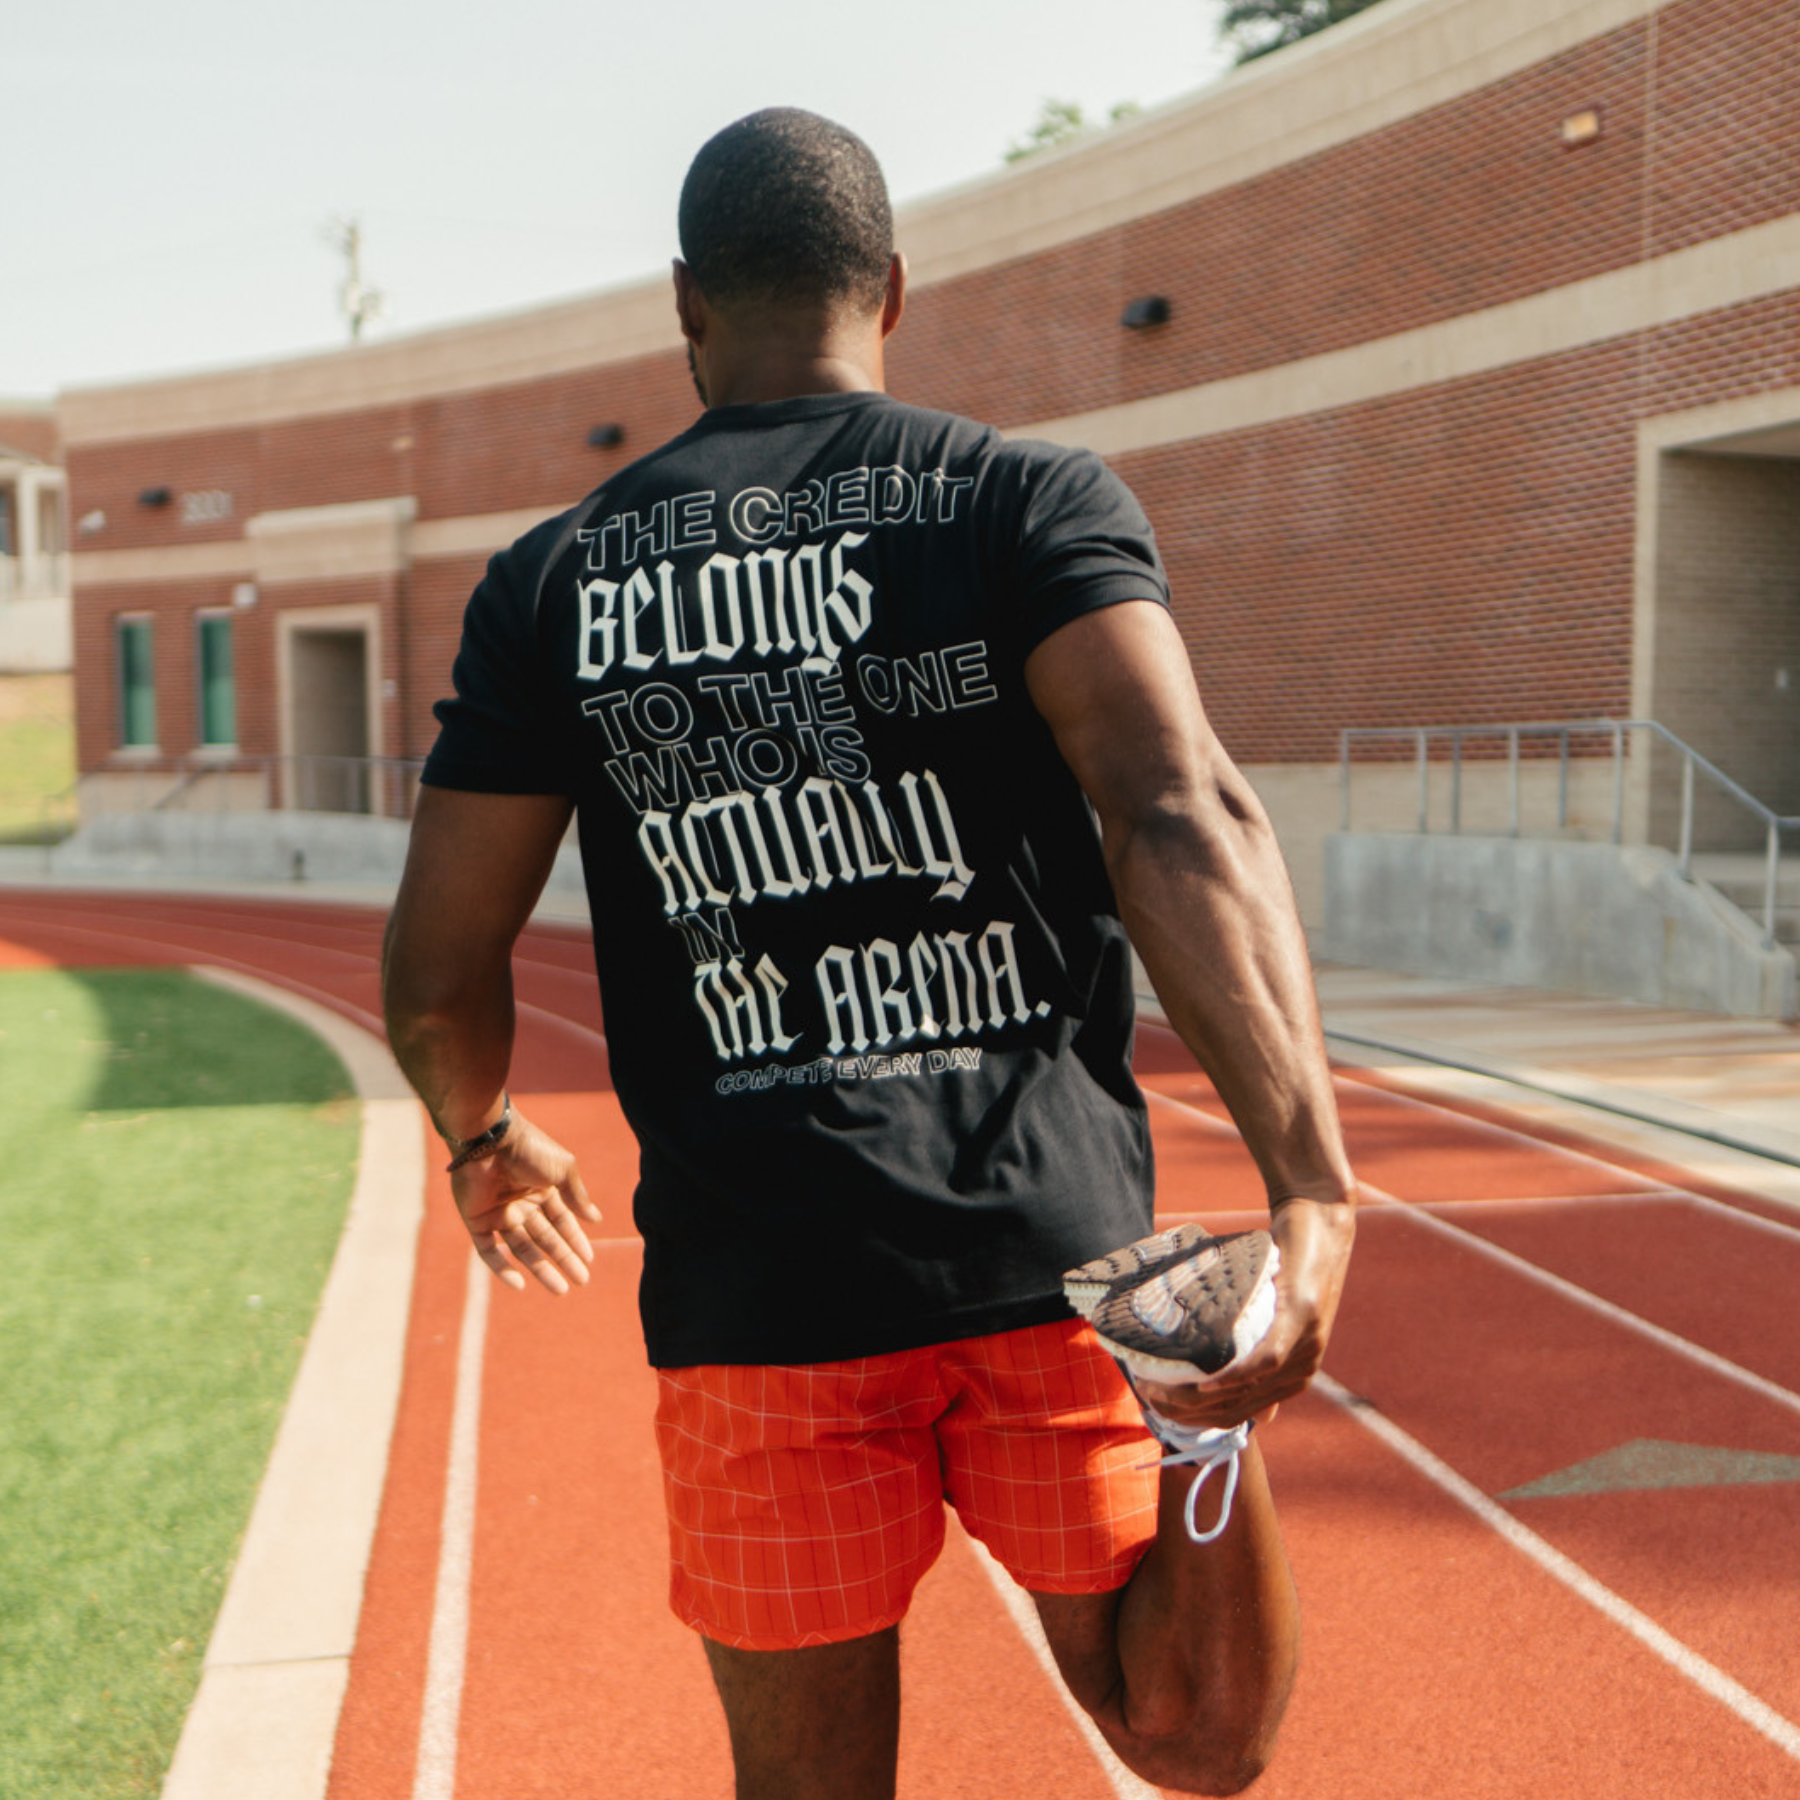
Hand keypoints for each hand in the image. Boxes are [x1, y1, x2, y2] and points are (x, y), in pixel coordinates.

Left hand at [449, 1110, 601, 1294]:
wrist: (490, 1140)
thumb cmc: (530, 1149)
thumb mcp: (564, 1169)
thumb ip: (578, 1195)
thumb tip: (595, 1219)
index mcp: (542, 1189)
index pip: (562, 1220)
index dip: (576, 1240)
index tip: (588, 1261)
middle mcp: (521, 1203)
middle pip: (546, 1238)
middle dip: (564, 1259)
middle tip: (581, 1281)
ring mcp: (498, 1213)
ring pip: (522, 1249)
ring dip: (541, 1269)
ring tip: (560, 1290)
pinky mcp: (476, 1221)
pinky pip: (488, 1251)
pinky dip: (501, 1268)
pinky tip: (520, 1285)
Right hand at [1134, 1195, 1355, 1430]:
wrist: (1319, 1216)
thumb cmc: (1286, 1263)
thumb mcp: (1271, 1316)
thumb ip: (1261, 1359)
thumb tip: (1248, 1410)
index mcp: (1289, 1378)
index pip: (1234, 1414)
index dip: (1191, 1416)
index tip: (1153, 1401)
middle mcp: (1300, 1372)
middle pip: (1235, 1409)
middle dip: (1185, 1409)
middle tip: (1146, 1392)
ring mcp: (1306, 1348)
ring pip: (1246, 1391)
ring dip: (1198, 1396)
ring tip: (1159, 1384)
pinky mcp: (1303, 1320)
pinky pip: (1266, 1361)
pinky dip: (1233, 1375)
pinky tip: (1205, 1380)